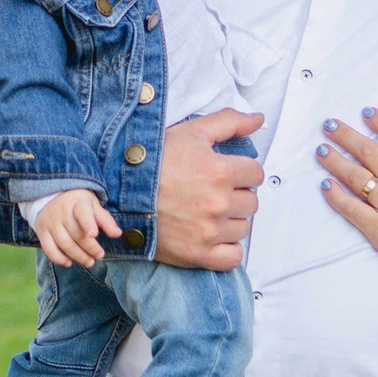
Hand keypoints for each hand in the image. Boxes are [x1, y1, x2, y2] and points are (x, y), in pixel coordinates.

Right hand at [33, 188, 122, 267]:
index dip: (88, 223)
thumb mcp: (93, 205)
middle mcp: (62, 212)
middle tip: (100, 255)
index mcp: (78, 203)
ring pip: (64, 244)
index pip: (83, 213)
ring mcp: (50, 222)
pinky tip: (69, 262)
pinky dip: (59, 258)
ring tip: (89, 262)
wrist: (51, 196)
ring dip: (78, 256)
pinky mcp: (42, 231)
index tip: (93, 234)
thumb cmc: (78, 204)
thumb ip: (105, 220)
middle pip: (76, 234)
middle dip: (90, 248)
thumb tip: (117, 234)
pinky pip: (49, 249)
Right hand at [155, 109, 264, 271]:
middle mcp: (217, 203)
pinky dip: (227, 248)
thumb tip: (259, 119)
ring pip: (243, 228)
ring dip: (231, 220)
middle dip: (237, 195)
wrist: (118, 193)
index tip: (228, 174)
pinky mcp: (198, 254)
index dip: (243, 172)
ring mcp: (209, 231)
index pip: (256, 174)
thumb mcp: (191, 132)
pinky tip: (213, 235)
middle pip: (251, 202)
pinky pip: (233, 257)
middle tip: (214, 192)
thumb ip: (229, 122)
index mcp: (219, 171)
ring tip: (208, 212)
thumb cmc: (153, 162)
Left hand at [312, 109, 377, 300]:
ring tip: (320, 150)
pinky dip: (335, 195)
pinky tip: (324, 185)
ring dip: (335, 160)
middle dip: (347, 135)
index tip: (366, 112)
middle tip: (329, 125)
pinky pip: (351, 208)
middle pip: (370, 152)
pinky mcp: (376, 228)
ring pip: (355, 176)